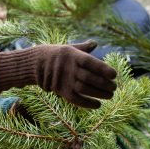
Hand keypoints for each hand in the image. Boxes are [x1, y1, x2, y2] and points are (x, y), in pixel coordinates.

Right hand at [0, 40, 116, 108]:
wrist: (35, 63)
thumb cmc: (57, 54)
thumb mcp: (69, 48)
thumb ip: (83, 48)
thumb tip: (95, 43)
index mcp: (72, 55)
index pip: (90, 62)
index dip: (103, 69)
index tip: (114, 74)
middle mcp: (68, 68)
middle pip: (89, 77)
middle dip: (104, 84)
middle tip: (114, 87)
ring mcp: (64, 80)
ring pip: (85, 89)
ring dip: (99, 94)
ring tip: (110, 95)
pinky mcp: (61, 91)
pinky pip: (76, 99)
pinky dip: (88, 103)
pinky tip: (98, 104)